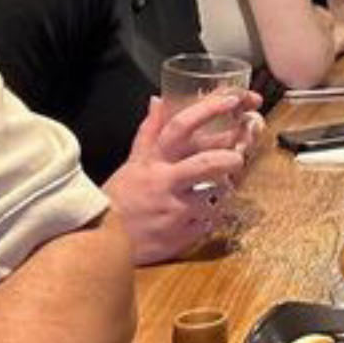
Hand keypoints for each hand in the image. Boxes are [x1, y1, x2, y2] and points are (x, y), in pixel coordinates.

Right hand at [103, 91, 262, 264]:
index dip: (208, 109)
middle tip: (238, 158)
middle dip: (231, 158)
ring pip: (218, 194)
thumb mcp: (133, 161)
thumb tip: (158, 100)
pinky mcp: (183, 235)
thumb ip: (150, 131)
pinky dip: (214, 216)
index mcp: (153, 160)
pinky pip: (213, 221)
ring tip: (217, 190)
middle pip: (208, 162)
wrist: (105, 242)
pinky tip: (205, 214)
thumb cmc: (122, 198)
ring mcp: (175, 211)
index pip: (180, 126)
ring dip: (224, 190)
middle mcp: (164, 182)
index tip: (232, 100)